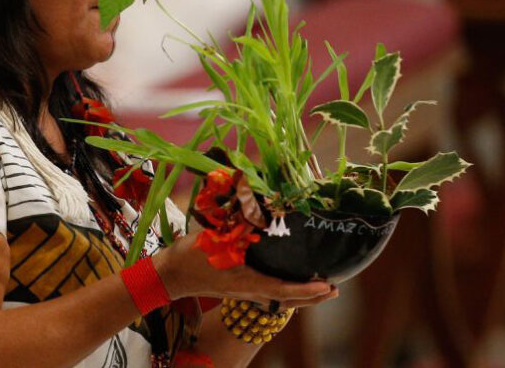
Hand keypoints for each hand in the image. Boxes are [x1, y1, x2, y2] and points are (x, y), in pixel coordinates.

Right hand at [152, 231, 337, 308]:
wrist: (171, 275)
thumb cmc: (190, 256)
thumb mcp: (212, 238)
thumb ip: (234, 222)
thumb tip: (254, 203)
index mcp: (245, 282)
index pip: (282, 290)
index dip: (305, 290)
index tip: (326, 285)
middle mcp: (249, 291)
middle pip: (287, 301)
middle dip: (312, 298)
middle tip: (333, 289)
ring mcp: (244, 293)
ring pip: (280, 301)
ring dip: (303, 297)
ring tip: (322, 288)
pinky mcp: (240, 289)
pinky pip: (271, 295)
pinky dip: (288, 291)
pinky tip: (293, 282)